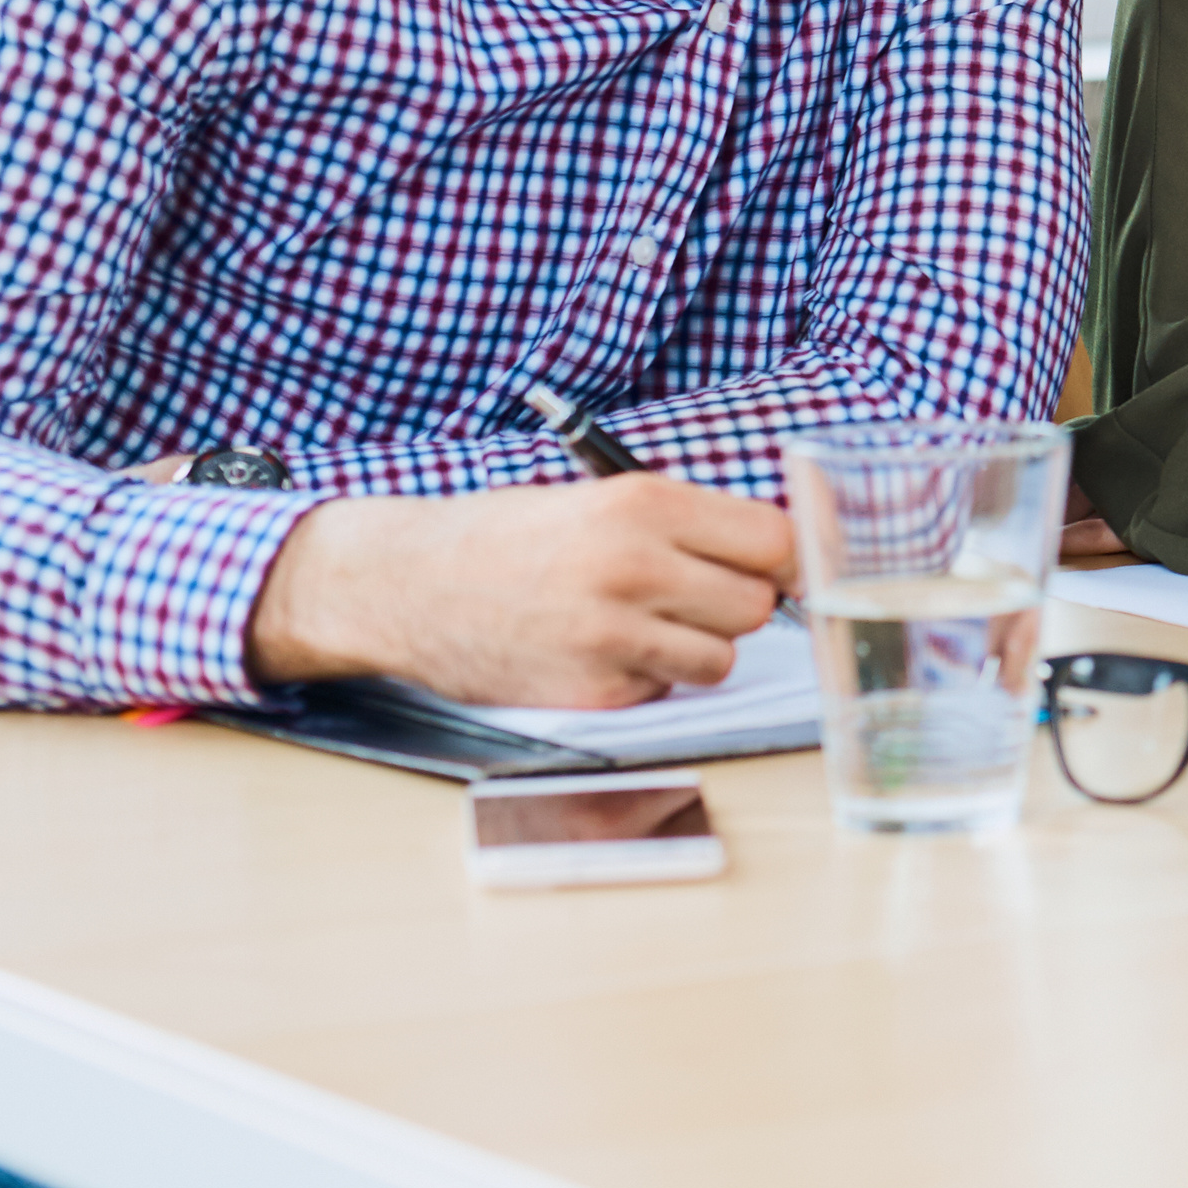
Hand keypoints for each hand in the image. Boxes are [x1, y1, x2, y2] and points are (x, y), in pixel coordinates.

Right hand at [243, 478, 794, 704]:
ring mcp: (612, 635)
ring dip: (696, 646)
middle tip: (690, 593)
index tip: (770, 566)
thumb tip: (781, 555)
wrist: (405, 583)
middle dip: (734, 603)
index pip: (774, 541)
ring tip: (644, 621)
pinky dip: (648, 676)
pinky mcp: (591, 690)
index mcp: (645, 504)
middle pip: (757, 605)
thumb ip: (690, 523)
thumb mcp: (604, 497)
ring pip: (722, 657)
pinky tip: (601, 649)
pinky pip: (666, 689)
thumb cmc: (509, 535)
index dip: (779, 558)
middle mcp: (634, 567)